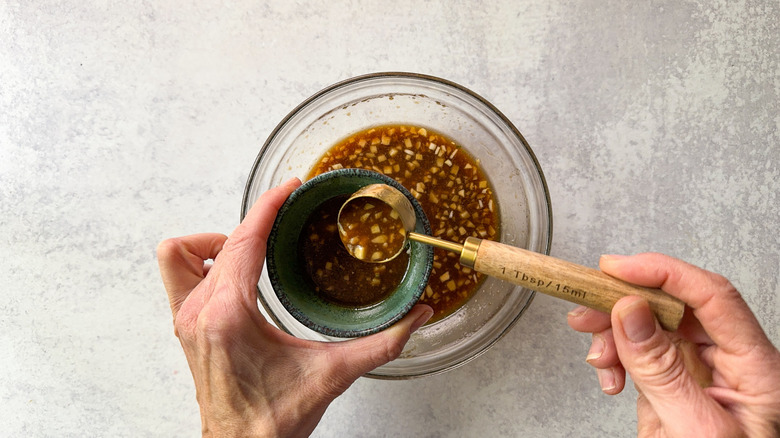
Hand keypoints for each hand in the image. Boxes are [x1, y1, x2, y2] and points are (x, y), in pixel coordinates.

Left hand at [157, 178, 432, 436]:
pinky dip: (202, 261)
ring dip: (215, 240)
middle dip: (254, 221)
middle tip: (284, 212)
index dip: (267, 208)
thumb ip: (382, 343)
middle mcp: (198, 312)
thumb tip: (416, 316)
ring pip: (180, 253)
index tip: (287, 190)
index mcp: (228, 315)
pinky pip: (178, 274)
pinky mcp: (184, 327)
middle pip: (219, 241)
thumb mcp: (333, 374)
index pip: (243, 242)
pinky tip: (234, 271)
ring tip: (252, 245)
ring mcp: (185, 319)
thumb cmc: (273, 420)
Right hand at [568, 253, 779, 436]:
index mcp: (755, 368)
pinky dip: (614, 357)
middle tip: (588, 303)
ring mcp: (698, 374)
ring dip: (613, 332)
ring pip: (650, 327)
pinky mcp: (670, 386)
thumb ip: (662, 369)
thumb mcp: (694, 430)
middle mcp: (728, 363)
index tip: (619, 268)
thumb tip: (632, 311)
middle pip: (675, 307)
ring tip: (593, 350)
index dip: (664, 273)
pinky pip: (637, 354)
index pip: (712, 297)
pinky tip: (608, 375)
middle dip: (626, 302)